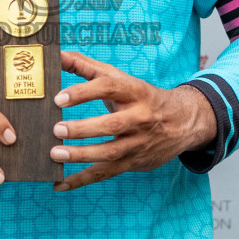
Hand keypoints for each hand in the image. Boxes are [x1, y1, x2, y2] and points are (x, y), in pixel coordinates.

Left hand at [49, 51, 217, 191]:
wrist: (182, 121)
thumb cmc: (140, 96)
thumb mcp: (120, 78)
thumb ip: (86, 66)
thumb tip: (57, 54)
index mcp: (135, 91)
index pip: (109, 88)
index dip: (84, 92)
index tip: (59, 98)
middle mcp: (139, 118)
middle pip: (111, 124)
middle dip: (83, 128)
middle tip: (56, 129)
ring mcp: (137, 143)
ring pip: (110, 152)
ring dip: (81, 155)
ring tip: (55, 154)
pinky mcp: (133, 162)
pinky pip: (106, 173)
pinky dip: (82, 180)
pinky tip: (60, 184)